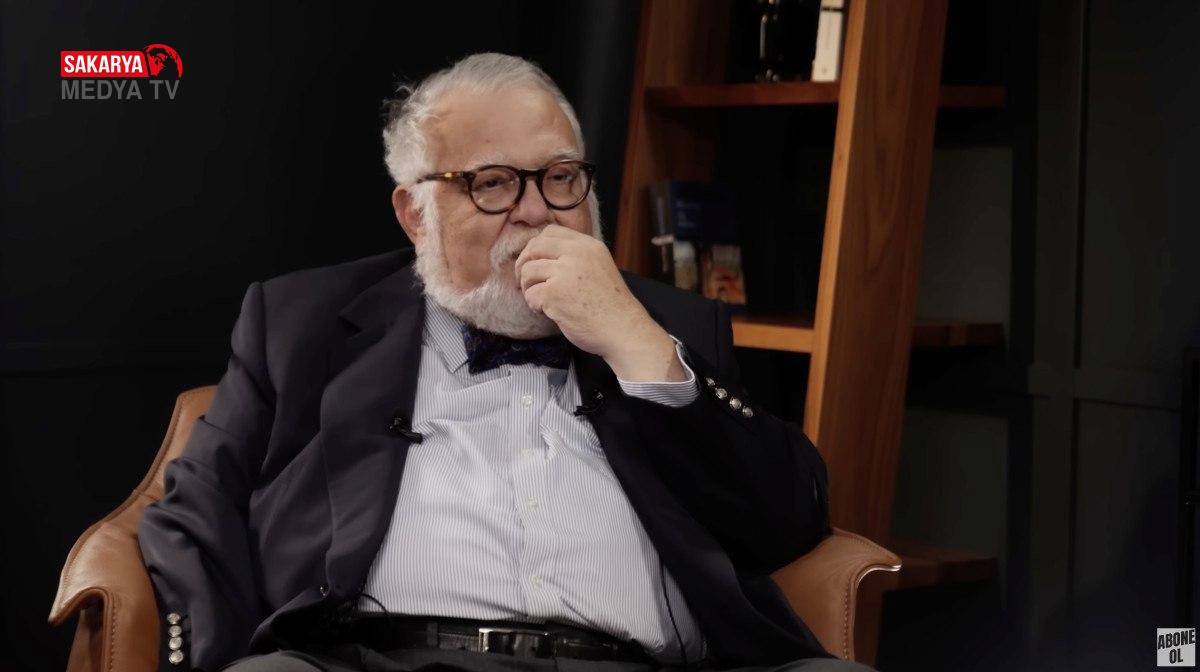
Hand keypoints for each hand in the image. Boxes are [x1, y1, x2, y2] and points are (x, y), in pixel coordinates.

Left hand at [514, 225, 686, 381]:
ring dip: (528, 288)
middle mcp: (576, 254)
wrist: (623, 330)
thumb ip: (576, 258)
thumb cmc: (611, 306)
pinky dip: (534, 305)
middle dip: (523, 264)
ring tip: (541, 301)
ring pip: (528, 271)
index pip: (550, 232)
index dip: (536, 247)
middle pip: (534, 247)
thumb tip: (541, 256)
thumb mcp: (599, 267)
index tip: (535, 262)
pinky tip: (548, 312)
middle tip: (525, 281)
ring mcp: (564, 273)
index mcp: (588, 245)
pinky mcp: (554, 294)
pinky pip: (530, 294)